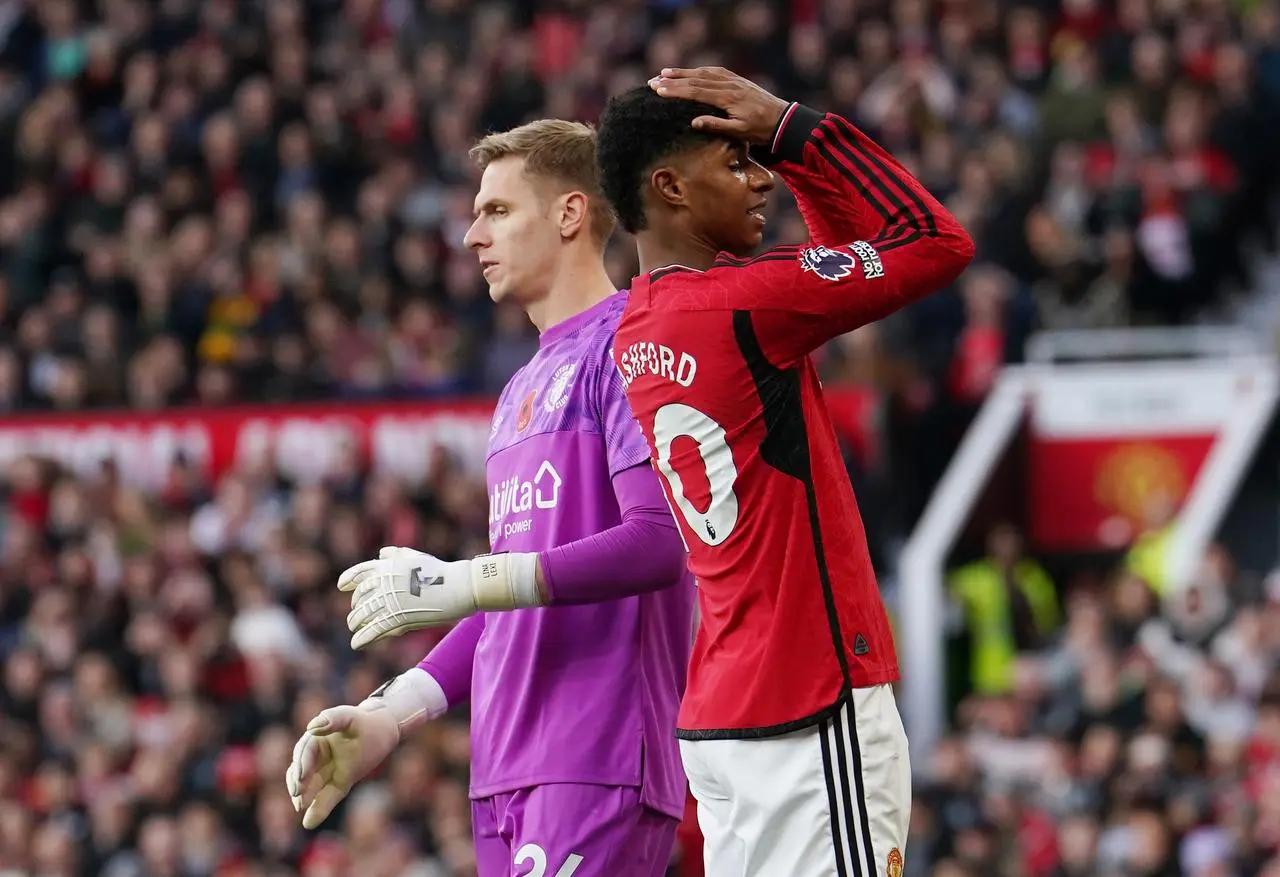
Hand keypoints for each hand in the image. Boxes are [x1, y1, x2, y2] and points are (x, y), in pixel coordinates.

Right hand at [286, 702, 399, 828]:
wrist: (383, 729)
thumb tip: (310, 728)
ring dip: (303, 797)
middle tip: (297, 794)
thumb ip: (332, 719)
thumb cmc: (365, 720)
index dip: (302, 763)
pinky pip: (326, 797)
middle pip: (301, 770)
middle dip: (297, 782)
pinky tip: (309, 823)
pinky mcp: (339, 782)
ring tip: (300, 807)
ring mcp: (327, 770)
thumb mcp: (350, 716)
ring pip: (310, 786)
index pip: (304, 751)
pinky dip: (318, 809)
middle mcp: (317, 756)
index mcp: (316, 737)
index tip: (302, 776)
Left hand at [340, 547, 540, 649]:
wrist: (461, 586)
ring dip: (356, 624)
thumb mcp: (417, 558)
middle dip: (356, 608)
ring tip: (356, 631)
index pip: (362, 572)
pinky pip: (374, 629)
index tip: (341, 586)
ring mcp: (391, 599)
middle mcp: (386, 581)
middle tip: (355, 617)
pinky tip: (356, 644)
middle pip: (361, 597)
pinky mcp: (398, 617)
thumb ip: (397, 556)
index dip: (349, 578)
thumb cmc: (442, 572)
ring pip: (363, 614)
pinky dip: (363, 637)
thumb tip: (381, 553)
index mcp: (389, 566)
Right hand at [648, 66, 789, 143]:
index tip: (658, 91)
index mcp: (727, 98)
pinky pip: (714, 71)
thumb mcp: (739, 132)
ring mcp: (733, 80)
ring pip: (703, 73)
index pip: (696, 92)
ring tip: (664, 74)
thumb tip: (693, 123)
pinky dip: (698, 70)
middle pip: (695, 80)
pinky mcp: (737, 80)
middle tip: (653, 82)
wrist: (782, 119)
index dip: (676, 91)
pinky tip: (689, 72)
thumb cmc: (760, 130)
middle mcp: (728, 85)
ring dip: (682, 73)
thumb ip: (716, 125)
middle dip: (673, 81)